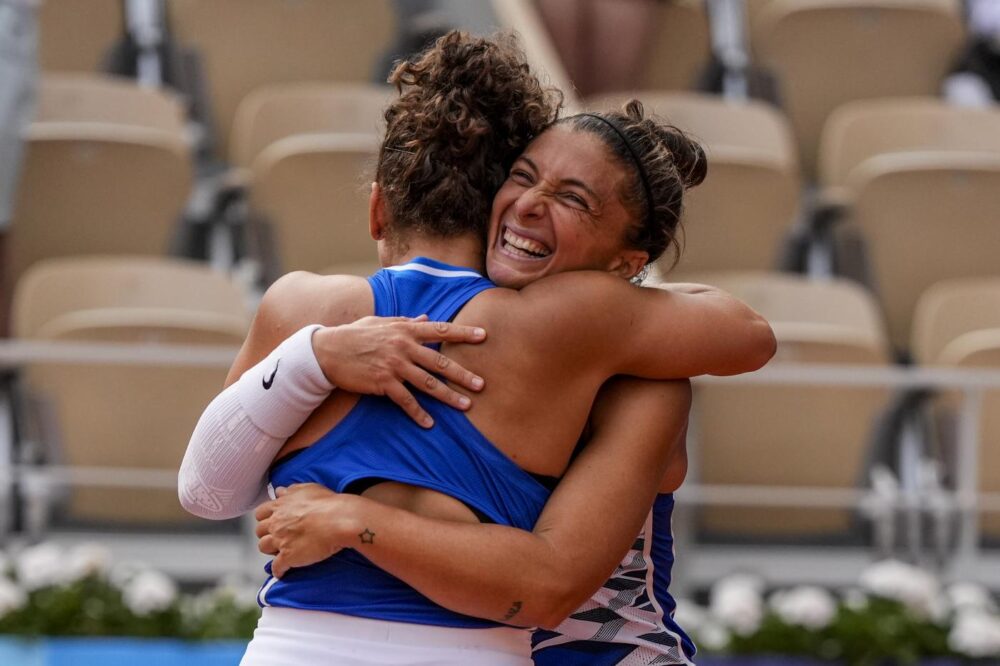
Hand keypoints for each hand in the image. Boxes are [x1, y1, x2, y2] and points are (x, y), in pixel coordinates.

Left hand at [255, 484, 358, 577]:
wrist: (339, 520)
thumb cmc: (327, 503)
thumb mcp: (308, 489)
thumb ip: (291, 491)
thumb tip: (280, 491)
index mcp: (280, 507)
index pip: (260, 513)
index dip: (266, 518)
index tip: (273, 521)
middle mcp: (276, 523)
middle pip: (259, 531)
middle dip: (266, 533)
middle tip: (277, 536)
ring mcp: (280, 540)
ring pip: (263, 548)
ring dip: (270, 550)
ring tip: (279, 551)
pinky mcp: (288, 557)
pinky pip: (276, 567)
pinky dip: (278, 570)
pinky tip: (283, 572)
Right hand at [312, 315, 486, 426]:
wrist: (327, 351)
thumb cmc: (355, 334)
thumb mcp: (381, 322)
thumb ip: (406, 322)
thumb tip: (426, 318)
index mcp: (405, 330)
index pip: (441, 330)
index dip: (463, 333)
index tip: (484, 336)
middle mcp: (403, 347)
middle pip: (440, 361)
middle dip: (463, 374)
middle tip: (481, 384)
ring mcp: (394, 366)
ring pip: (428, 383)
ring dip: (448, 396)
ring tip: (466, 405)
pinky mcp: (383, 383)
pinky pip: (405, 400)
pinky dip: (418, 413)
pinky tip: (430, 423)